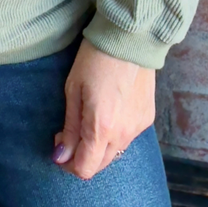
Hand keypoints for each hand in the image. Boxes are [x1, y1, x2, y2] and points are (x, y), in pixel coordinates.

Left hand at [53, 37, 155, 179]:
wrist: (130, 38)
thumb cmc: (94, 59)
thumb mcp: (73, 90)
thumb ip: (69, 128)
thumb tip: (61, 158)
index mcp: (102, 128)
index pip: (86, 168)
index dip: (68, 163)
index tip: (59, 145)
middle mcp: (124, 134)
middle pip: (101, 165)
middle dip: (82, 157)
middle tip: (68, 134)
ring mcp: (138, 127)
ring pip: (115, 152)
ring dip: (98, 146)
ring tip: (88, 119)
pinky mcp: (148, 118)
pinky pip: (128, 137)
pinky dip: (114, 134)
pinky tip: (109, 111)